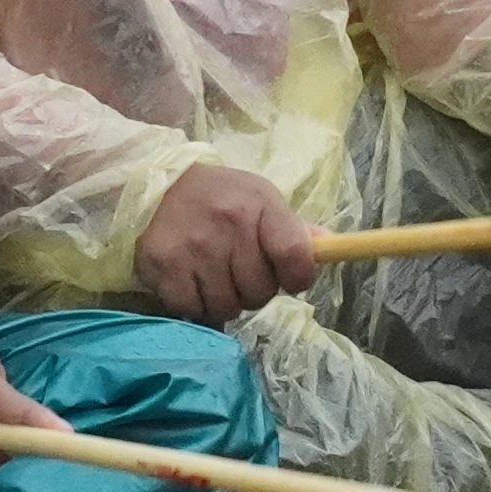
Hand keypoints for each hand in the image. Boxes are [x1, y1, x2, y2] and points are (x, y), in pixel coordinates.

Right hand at [135, 163, 316, 325]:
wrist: (159, 182)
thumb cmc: (220, 196)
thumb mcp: (261, 200)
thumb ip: (293, 230)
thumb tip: (331, 247)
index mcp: (261, 204)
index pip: (295, 256)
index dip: (297, 278)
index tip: (288, 279)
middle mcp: (230, 223)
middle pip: (260, 292)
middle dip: (253, 291)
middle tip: (239, 273)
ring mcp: (196, 246)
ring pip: (226, 307)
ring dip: (223, 301)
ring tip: (214, 278)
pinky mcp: (165, 265)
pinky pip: (192, 309)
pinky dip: (194, 305)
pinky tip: (191, 282)